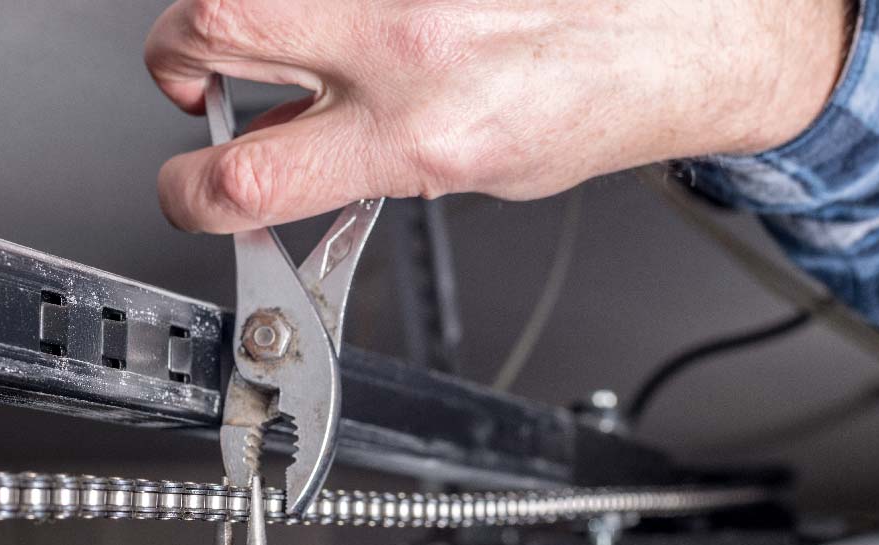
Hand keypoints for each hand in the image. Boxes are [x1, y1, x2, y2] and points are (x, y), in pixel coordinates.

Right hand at [144, 0, 851, 232]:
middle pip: (213, 20)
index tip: (192, 184)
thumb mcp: (477, 170)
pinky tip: (376, 16)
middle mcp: (408, 41)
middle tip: (206, 72)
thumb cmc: (606, 95)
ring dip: (251, 10)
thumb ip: (368, 164)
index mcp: (419, 133)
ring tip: (293, 31)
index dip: (189, 191)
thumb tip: (290, 158)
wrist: (697, 23)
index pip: (245, 176)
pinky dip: (340, 3)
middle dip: (181, 56)